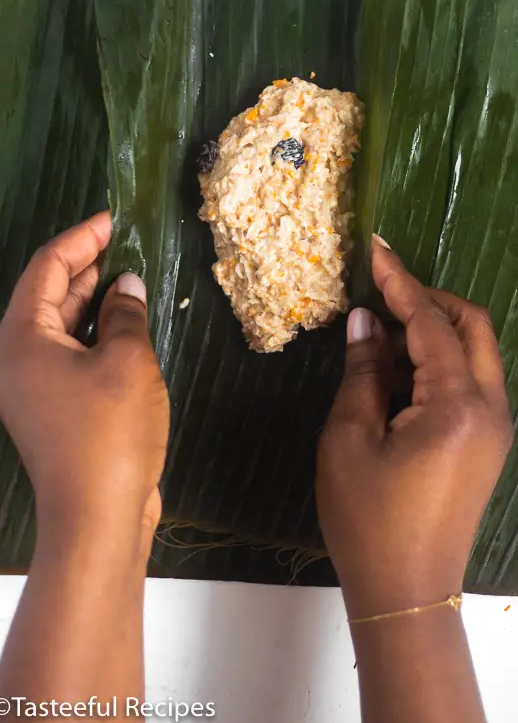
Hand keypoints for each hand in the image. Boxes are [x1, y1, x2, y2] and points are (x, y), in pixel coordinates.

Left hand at [0, 212, 168, 550]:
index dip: (82, 238)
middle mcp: (12, 357)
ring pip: (59, 325)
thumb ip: (125, 312)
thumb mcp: (127, 360)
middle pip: (48, 295)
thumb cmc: (109, 431)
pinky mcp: (48, 407)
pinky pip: (67, 354)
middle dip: (88, 267)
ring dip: (93, 301)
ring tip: (130, 276)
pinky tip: (124, 323)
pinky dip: (93, 333)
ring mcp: (28, 385)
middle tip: (127, 243)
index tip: (114, 219)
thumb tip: (127, 284)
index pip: (48, 267)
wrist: (97, 517)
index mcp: (18, 339)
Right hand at [316, 236, 512, 618]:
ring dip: (433, 332)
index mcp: (458, 405)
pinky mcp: (486, 445)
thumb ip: (362, 372)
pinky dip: (437, 364)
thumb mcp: (349, 438)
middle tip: (381, 293)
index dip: (400, 283)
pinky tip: (396, 373)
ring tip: (379, 337)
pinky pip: (470, 383)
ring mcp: (495, 429)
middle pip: (471, 327)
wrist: (406, 593)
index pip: (431, 323)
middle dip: (429, 300)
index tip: (375, 249)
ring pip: (474, 353)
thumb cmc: (369, 519)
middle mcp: (491, 409)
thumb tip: (366, 321)